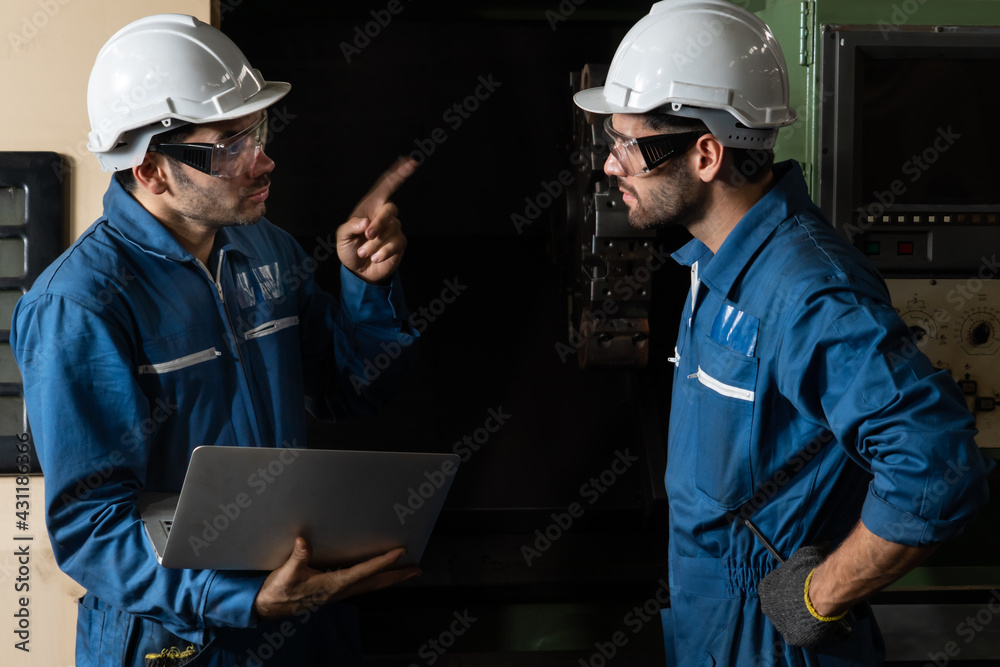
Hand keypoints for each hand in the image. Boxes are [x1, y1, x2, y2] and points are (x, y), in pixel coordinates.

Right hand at [253, 537, 420, 619]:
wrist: (270, 607)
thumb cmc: (280, 590)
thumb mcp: (288, 573)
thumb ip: (298, 557)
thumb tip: (303, 540)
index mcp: (334, 585)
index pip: (364, 572)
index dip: (383, 562)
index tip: (400, 552)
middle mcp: (341, 590)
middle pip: (376, 583)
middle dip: (397, 575)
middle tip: (417, 569)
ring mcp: (340, 592)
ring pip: (371, 585)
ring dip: (390, 578)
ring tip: (408, 571)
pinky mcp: (335, 591)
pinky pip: (363, 585)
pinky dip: (376, 578)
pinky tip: (380, 573)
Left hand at [336, 157, 416, 284]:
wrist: (359, 271)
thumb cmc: (349, 249)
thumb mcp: (342, 237)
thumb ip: (350, 227)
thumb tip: (365, 222)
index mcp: (370, 207)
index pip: (385, 186)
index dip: (397, 174)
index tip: (410, 162)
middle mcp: (383, 215)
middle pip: (390, 209)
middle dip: (379, 223)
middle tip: (367, 236)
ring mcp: (393, 228)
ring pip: (391, 230)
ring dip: (375, 244)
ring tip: (364, 254)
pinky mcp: (400, 243)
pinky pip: (395, 243)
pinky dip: (383, 252)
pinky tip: (375, 257)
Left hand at [757, 545, 850, 647]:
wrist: (820, 594)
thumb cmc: (808, 573)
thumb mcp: (801, 557)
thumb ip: (803, 558)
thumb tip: (820, 543)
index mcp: (765, 589)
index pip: (773, 590)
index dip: (788, 590)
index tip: (800, 588)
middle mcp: (767, 607)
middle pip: (780, 607)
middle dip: (792, 605)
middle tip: (809, 601)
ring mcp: (779, 624)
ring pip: (790, 622)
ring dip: (800, 618)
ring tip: (816, 613)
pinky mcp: (793, 638)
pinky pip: (801, 634)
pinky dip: (810, 631)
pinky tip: (818, 624)